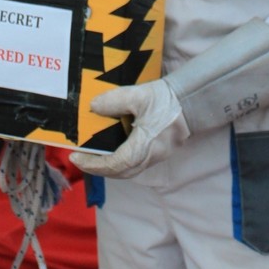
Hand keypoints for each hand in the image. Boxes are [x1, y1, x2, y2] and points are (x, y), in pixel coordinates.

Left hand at [70, 79, 190, 178]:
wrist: (192, 100)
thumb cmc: (167, 100)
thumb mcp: (138, 95)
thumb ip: (114, 101)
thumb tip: (93, 107)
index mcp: (144, 146)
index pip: (114, 164)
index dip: (93, 164)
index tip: (75, 158)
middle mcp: (150, 157)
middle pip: (120, 173)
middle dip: (98, 169)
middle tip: (81, 160)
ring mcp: (156, 156)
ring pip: (129, 171)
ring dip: (109, 168)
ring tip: (93, 157)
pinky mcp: (159, 152)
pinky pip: (135, 164)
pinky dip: (120, 163)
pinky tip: (112, 152)